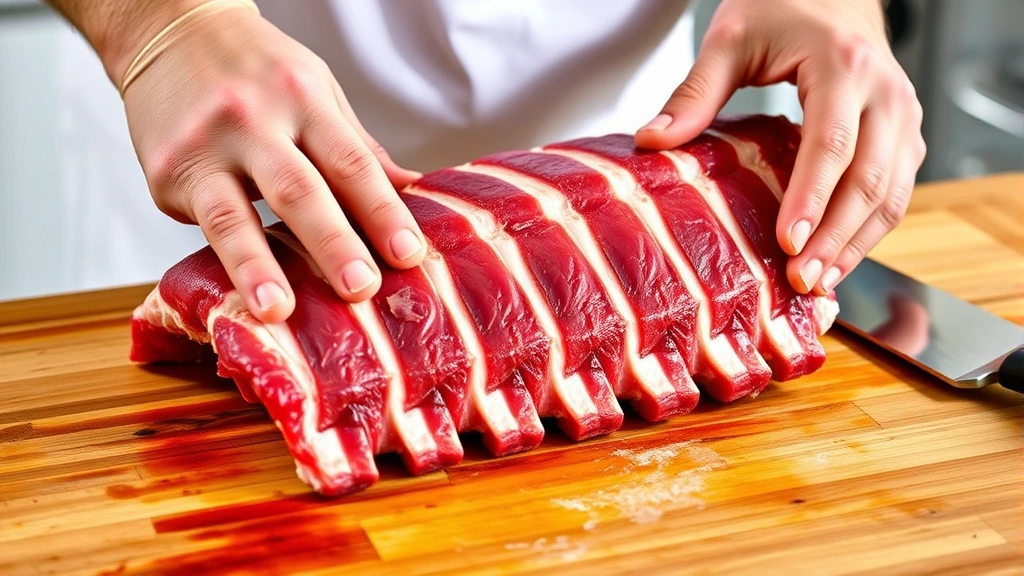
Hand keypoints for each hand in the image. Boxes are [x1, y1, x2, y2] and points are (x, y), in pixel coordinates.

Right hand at [115, 4, 425, 322]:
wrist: (170, 29)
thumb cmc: (257, 69)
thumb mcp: (319, 93)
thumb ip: (360, 149)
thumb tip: (414, 192)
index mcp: (304, 100)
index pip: (351, 162)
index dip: (382, 211)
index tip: (409, 254)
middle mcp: (254, 120)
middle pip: (299, 190)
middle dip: (333, 244)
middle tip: (361, 289)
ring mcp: (204, 147)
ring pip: (233, 214)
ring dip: (257, 267)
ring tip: (278, 310)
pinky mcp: (165, 173)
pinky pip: (200, 224)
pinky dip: (225, 263)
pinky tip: (243, 298)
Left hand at [635, 0, 925, 295]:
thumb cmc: (782, 6)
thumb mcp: (730, 39)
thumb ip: (694, 93)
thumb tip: (651, 141)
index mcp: (844, 65)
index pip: (831, 144)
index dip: (811, 199)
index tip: (788, 243)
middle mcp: (887, 92)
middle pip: (870, 179)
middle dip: (836, 238)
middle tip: (802, 281)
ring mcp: (904, 114)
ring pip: (893, 193)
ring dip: (858, 243)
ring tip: (819, 283)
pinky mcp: (905, 134)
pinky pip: (896, 190)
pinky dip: (870, 230)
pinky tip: (837, 258)